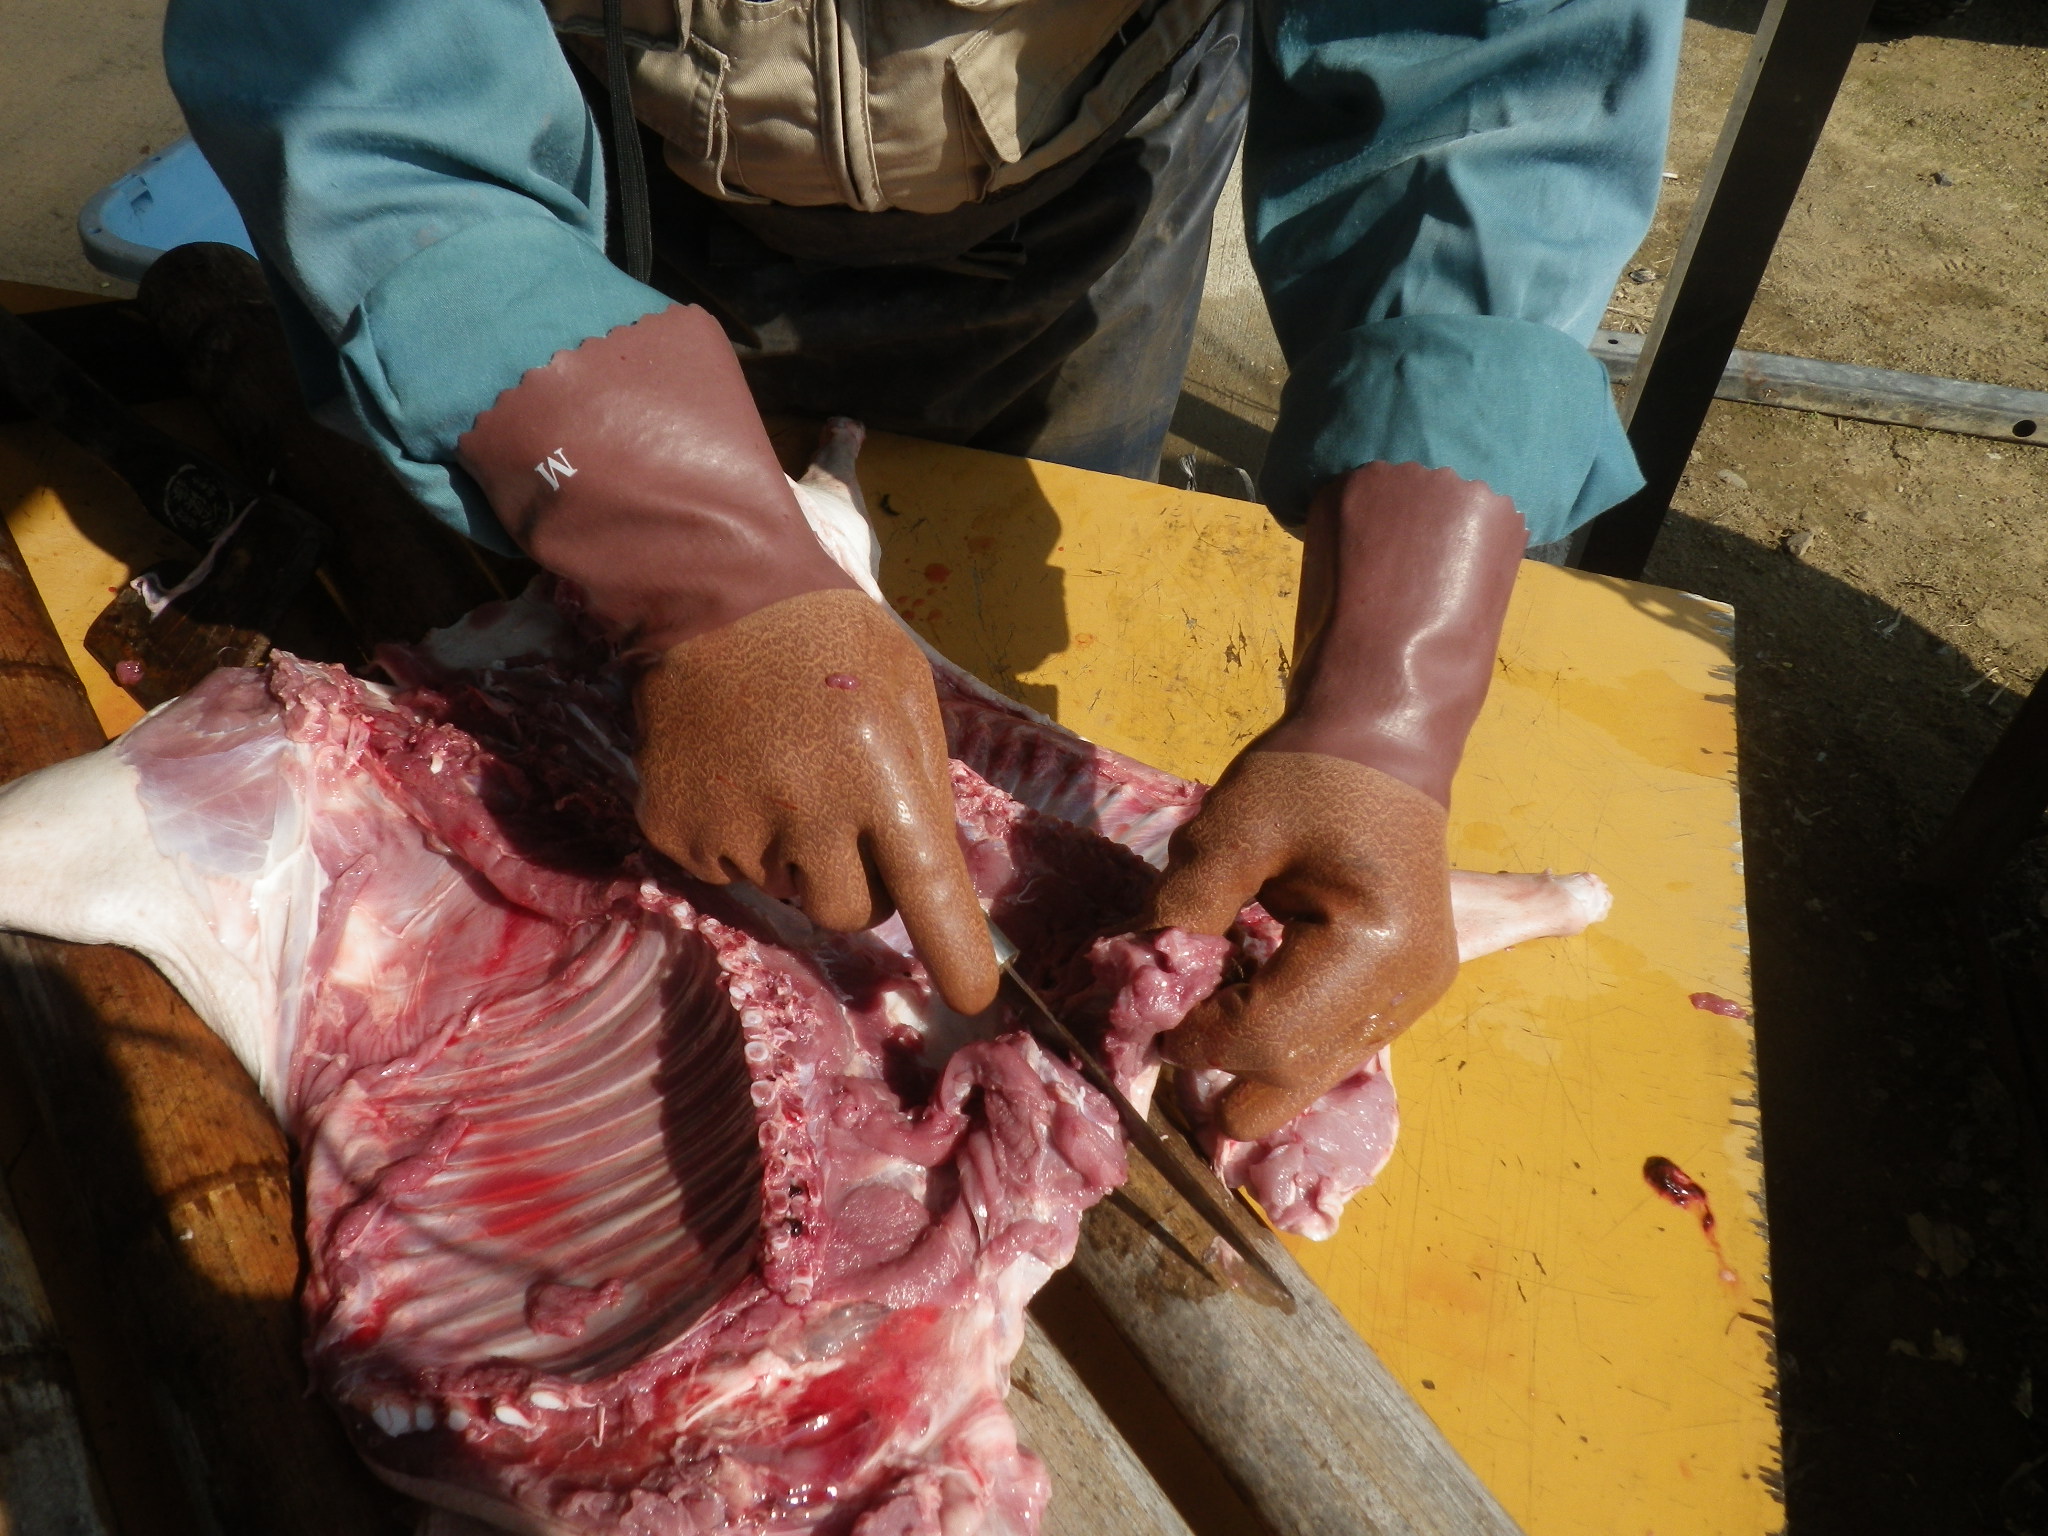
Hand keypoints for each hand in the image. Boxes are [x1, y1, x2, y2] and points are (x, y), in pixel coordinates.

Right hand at [634, 588, 997, 1014]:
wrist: (712, 594)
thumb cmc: (833, 641)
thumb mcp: (908, 698)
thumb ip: (923, 789)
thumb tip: (930, 884)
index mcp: (877, 772)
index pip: (926, 889)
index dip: (954, 951)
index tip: (972, 998)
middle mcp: (806, 810)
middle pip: (850, 912)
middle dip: (859, 882)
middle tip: (844, 814)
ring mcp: (734, 826)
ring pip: (785, 893)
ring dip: (794, 855)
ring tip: (781, 769)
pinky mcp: (677, 831)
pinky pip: (727, 872)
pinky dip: (738, 838)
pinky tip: (734, 771)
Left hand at [1147, 750, 1457, 1140]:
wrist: (1385, 746)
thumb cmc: (1310, 776)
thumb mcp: (1230, 830)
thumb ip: (1182, 908)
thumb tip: (1134, 976)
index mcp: (1372, 948)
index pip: (1267, 1039)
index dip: (1195, 1038)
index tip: (1148, 1007)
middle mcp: (1405, 992)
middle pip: (1295, 1085)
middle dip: (1223, 1076)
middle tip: (1171, 1032)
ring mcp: (1412, 1002)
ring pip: (1311, 1078)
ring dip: (1250, 1058)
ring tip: (1207, 1001)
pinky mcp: (1401, 997)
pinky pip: (1328, 1048)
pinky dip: (1279, 1036)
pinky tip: (1246, 991)